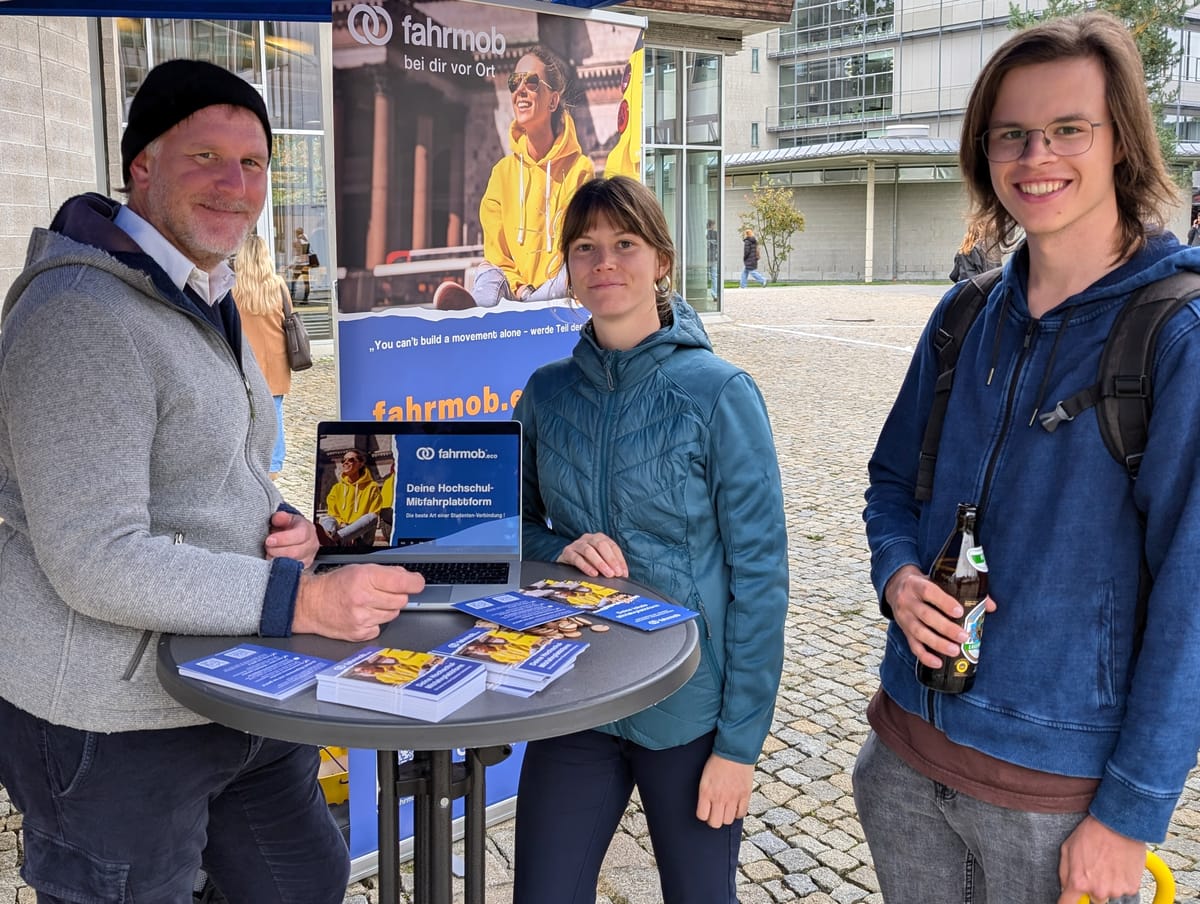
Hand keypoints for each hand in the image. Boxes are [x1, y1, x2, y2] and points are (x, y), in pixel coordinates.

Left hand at [265, 511, 319, 567]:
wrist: (290, 535)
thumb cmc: (287, 527)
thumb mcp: (284, 518)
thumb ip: (281, 517)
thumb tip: (278, 517)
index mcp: (308, 529)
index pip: (300, 535)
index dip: (283, 539)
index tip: (269, 540)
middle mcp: (312, 544)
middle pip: (296, 551)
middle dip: (277, 550)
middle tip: (267, 547)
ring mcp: (309, 557)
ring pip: (294, 563)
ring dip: (278, 559)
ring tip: (269, 554)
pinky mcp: (304, 567)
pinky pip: (293, 571)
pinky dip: (281, 567)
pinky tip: (274, 562)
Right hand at [291, 564, 425, 640]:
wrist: (310, 604)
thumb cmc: (335, 585)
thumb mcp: (360, 569)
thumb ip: (387, 573)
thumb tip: (410, 579)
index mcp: (365, 577)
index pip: (403, 583)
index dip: (414, 583)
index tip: (417, 583)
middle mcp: (363, 598)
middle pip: (401, 600)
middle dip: (395, 595)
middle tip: (381, 593)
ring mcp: (361, 618)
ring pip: (393, 614)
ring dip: (386, 609)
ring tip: (369, 603)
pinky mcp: (359, 633)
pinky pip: (381, 627)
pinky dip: (376, 622)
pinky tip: (364, 615)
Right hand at [556, 532, 628, 578]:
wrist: (566, 563)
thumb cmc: (587, 562)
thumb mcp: (600, 561)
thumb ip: (611, 566)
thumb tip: (623, 575)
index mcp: (599, 538)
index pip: (612, 546)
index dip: (619, 560)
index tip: (623, 573)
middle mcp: (588, 538)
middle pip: (601, 545)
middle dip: (610, 560)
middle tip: (615, 573)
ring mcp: (577, 544)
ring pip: (589, 551)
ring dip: (600, 563)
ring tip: (607, 574)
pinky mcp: (567, 552)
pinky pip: (577, 558)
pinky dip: (586, 566)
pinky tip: (593, 573)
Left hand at [696, 754, 753, 828]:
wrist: (735, 750)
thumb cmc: (718, 760)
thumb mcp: (705, 776)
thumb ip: (705, 792)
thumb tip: (706, 804)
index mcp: (706, 791)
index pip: (702, 816)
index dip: (704, 815)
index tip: (706, 810)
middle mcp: (719, 797)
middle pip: (715, 823)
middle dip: (714, 819)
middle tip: (716, 812)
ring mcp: (733, 798)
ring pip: (728, 821)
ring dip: (726, 816)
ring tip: (726, 808)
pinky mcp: (745, 795)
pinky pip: (741, 814)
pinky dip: (738, 812)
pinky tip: (736, 806)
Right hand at [884, 564, 996, 668]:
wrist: (895, 587)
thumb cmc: (923, 585)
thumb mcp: (937, 581)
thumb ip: (962, 591)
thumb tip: (990, 606)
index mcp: (916, 585)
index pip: (928, 592)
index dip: (944, 602)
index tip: (959, 611)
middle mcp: (907, 601)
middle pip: (925, 615)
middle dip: (945, 627)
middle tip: (964, 636)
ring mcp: (904, 617)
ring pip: (919, 632)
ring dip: (937, 643)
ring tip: (955, 651)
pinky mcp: (904, 631)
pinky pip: (913, 645)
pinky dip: (925, 656)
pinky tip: (938, 663)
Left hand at [1056, 815, 1144, 903]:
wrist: (1119, 825)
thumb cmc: (1092, 833)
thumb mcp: (1067, 848)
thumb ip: (1064, 873)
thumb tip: (1065, 889)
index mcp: (1079, 882)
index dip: (1067, 903)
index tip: (1069, 901)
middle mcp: (1098, 891)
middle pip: (1094, 900)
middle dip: (1093, 888)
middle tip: (1096, 868)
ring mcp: (1116, 890)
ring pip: (1110, 893)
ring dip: (1109, 883)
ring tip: (1108, 862)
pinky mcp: (1132, 888)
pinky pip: (1124, 889)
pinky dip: (1122, 880)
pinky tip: (1119, 864)